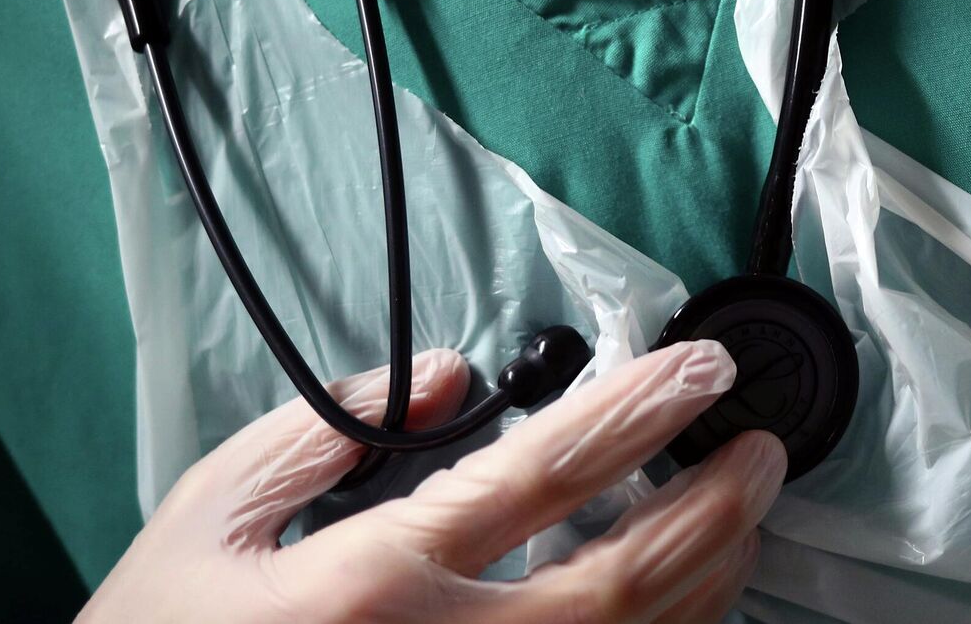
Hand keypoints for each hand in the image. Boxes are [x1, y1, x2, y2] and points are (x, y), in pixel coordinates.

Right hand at [80, 341, 783, 622]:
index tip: (697, 370)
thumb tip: (442, 376)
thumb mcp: (211, 515)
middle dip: (712, 506)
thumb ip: (326, 428)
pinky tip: (685, 601)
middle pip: (621, 578)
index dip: (637, 412)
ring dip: (706, 577)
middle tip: (760, 448)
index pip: (541, 473)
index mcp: (371, 581)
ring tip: (745, 515)